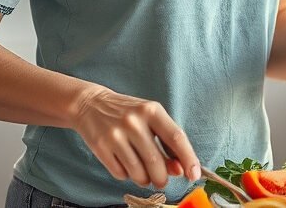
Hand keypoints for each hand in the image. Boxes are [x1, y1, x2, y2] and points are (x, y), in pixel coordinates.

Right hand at [72, 86, 200, 188]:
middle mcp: (134, 121)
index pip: (176, 137)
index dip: (188, 159)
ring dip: (145, 180)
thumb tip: (179, 170)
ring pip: (138, 171)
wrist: (91, 104)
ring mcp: (116, 134)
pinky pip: (120, 173)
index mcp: (152, 110)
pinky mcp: (101, 146)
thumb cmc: (128, 113)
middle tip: (161, 181)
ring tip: (144, 175)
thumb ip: (166, 142)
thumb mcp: (150, 119)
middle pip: (156, 161)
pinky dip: (127, 176)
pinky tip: (125, 165)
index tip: (194, 175)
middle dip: (162, 178)